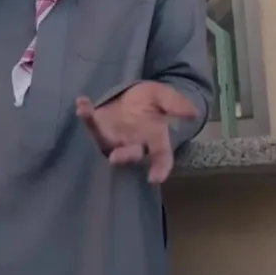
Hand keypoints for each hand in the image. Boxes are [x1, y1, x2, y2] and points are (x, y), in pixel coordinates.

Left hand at [75, 82, 198, 183]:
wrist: (130, 96)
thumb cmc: (149, 102)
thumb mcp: (162, 97)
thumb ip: (175, 104)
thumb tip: (193, 112)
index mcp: (153, 139)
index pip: (160, 157)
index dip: (160, 168)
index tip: (155, 178)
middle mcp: (132, 143)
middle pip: (130, 155)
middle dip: (124, 157)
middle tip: (115, 158)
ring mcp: (113, 138)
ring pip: (105, 142)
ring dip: (97, 132)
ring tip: (88, 116)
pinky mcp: (97, 127)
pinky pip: (90, 123)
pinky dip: (86, 113)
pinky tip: (82, 102)